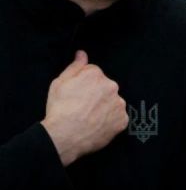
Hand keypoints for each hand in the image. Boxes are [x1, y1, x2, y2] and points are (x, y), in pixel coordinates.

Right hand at [41, 50, 128, 165]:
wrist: (64, 136)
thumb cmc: (60, 109)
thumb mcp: (60, 83)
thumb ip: (75, 66)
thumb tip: (82, 54)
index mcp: (96, 75)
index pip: (93, 73)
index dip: (83, 84)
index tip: (77, 94)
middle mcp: (111, 86)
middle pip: (105, 87)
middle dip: (96, 94)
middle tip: (82, 107)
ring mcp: (119, 104)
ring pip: (113, 102)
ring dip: (104, 107)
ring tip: (89, 117)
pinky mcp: (122, 120)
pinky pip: (117, 118)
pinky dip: (109, 121)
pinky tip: (97, 125)